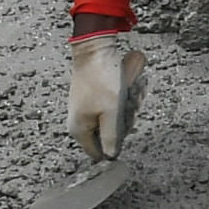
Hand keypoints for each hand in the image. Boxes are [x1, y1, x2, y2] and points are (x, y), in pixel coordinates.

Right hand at [67, 33, 147, 158]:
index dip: (114, 147)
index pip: (98, 153)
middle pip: (111, 135)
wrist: (95, 51)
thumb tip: (110, 158)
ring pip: (117, 118)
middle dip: (125, 120)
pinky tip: (129, 85)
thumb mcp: (111, 112)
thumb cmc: (102, 81)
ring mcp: (89, 109)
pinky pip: (116, 105)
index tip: (124, 129)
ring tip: (129, 90)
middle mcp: (81, 122)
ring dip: (128, 105)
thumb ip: (111, 138)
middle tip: (128, 103)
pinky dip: (125, 96)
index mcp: (80, 130)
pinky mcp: (97, 98)